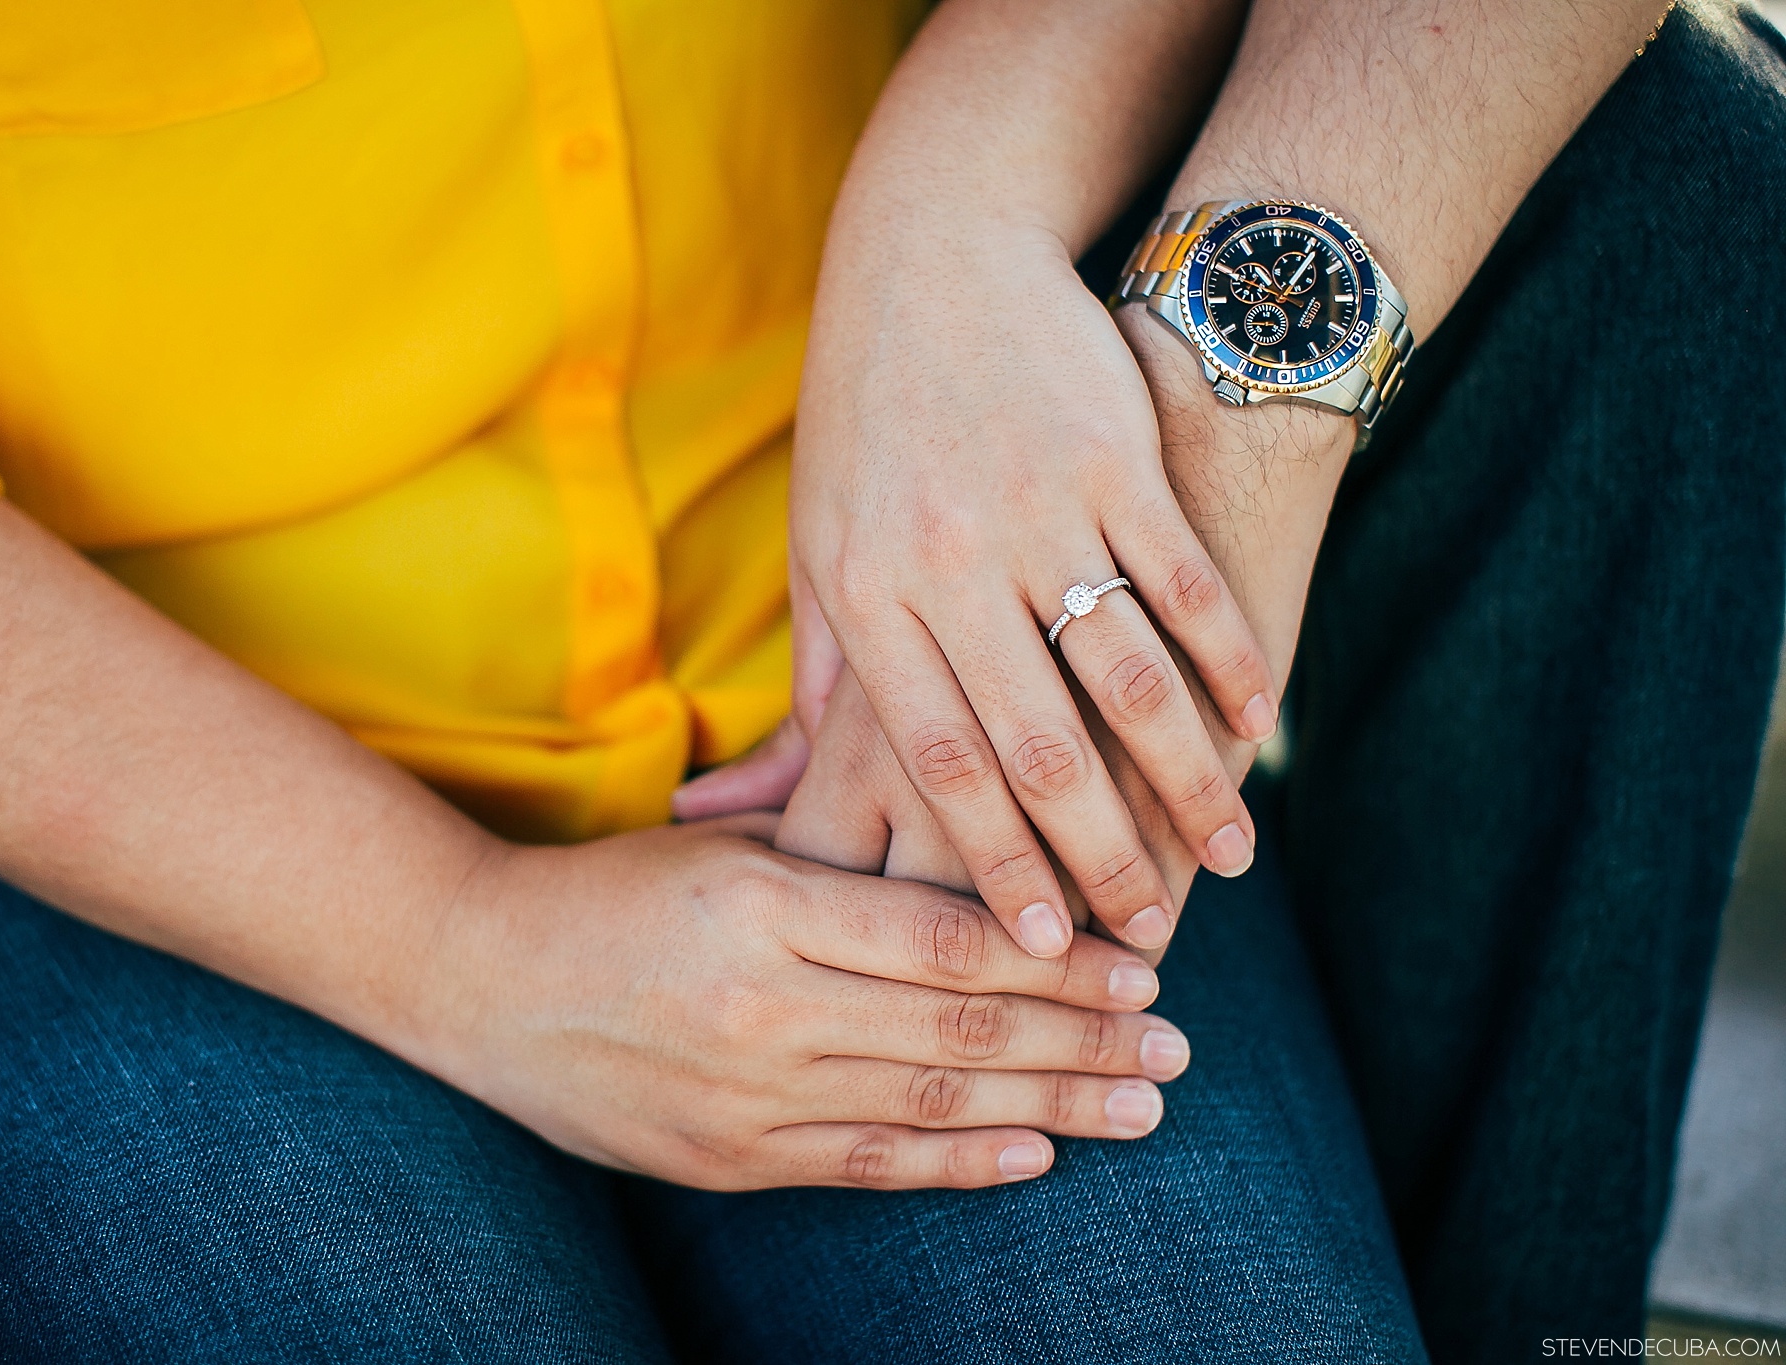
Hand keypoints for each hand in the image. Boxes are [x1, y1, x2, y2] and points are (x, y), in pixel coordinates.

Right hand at [406, 818, 1189, 1190]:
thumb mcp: (725, 846)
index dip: (1059, 959)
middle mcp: (764, 1002)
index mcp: (768, 902)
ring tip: (1143, 1108)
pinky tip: (1035, 1156)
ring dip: (1053, 1109)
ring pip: (931, 1107)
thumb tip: (984, 871)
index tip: (1143, 964)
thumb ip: (843, 861)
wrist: (474, 977)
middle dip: (1086, 1041)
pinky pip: (864, 1165)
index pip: (950, 939)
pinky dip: (957, 1165)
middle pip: (962, 1031)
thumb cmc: (612, 891)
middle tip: (1181, 1047)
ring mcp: (744, 1092)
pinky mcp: (724, 1157)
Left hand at [792, 216, 1277, 960]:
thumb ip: (816, 677)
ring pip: (1126, 678)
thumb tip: (772, 807)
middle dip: (1098, 857)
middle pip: (1038, 743)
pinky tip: (1258, 732)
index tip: (1040, 945)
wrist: (937, 251)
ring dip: (1187, 782)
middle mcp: (951, 563)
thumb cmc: (867, 415)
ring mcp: (1038, 510)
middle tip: (1141, 944)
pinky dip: (1228, 663)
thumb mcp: (818, 540)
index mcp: (868, 596)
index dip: (993, 863)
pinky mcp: (1113, 461)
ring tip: (1227, 860)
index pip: (936, 763)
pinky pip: (1182, 585)